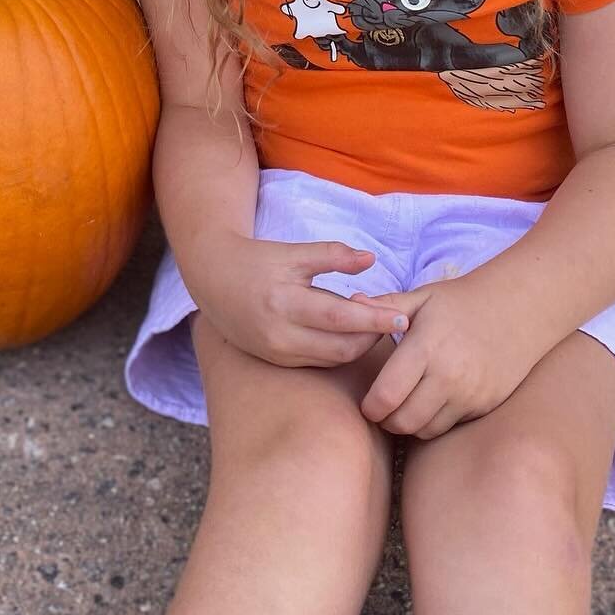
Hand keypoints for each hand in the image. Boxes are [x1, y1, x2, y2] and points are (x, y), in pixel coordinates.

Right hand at [181, 234, 411, 370]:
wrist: (212, 279)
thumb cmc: (256, 261)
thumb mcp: (292, 252)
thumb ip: (332, 255)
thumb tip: (371, 260)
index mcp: (285, 303)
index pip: (340, 319)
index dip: (374, 320)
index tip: (402, 317)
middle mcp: (280, 336)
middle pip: (341, 348)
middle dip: (371, 337)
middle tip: (390, 318)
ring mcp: (276, 354)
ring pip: (332, 359)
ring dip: (357, 345)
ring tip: (371, 324)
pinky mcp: (275, 362)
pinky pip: (317, 362)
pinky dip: (337, 351)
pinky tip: (348, 335)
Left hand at [351, 271, 543, 438]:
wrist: (517, 309)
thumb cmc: (460, 302)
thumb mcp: (421, 297)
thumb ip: (384, 305)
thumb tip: (351, 304)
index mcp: (426, 348)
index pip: (387, 395)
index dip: (370, 406)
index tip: (366, 403)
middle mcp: (448, 376)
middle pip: (404, 421)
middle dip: (386, 420)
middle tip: (381, 409)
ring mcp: (470, 395)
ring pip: (426, 430)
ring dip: (410, 424)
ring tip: (404, 407)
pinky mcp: (485, 406)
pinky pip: (450, 426)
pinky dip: (435, 422)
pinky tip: (430, 403)